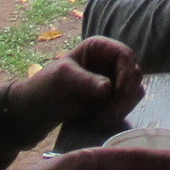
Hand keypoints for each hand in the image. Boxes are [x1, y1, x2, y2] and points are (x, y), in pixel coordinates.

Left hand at [8, 37, 144, 139]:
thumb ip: (87, 81)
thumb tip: (109, 89)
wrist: (35, 111)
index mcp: (99, 48)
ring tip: (101, 119)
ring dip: (122, 107)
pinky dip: (117, 114)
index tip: (117, 93)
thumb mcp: (64, 79)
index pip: (126, 55)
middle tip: (109, 113)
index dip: (126, 73)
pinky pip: (126, 105)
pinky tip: (99, 120)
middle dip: (125, 95)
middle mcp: (110, 62)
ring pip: (134, 92)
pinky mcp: (111, 100)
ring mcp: (113, 81)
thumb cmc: (45, 86)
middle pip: (134, 74)